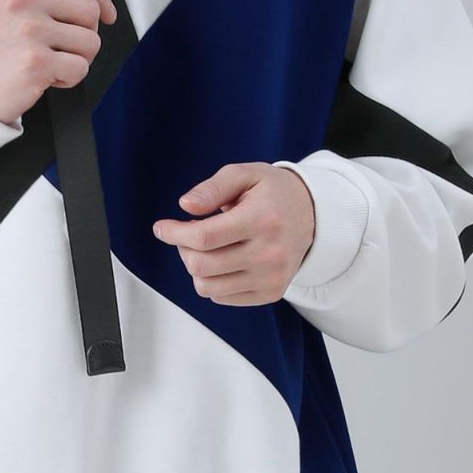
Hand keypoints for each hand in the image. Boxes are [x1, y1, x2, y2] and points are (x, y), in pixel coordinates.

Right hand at [0, 0, 116, 125]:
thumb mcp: (8, 1)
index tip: (107, 12)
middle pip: (89, 9)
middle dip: (85, 32)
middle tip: (61, 46)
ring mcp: (28, 30)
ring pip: (91, 40)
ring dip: (78, 57)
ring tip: (51, 61)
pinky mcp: (36, 61)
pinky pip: (80, 67)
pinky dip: (69, 78)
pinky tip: (47, 76)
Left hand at [151, 162, 315, 304]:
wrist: (311, 214)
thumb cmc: (272, 192)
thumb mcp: (243, 174)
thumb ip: (212, 188)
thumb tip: (186, 205)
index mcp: (262, 219)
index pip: (205, 237)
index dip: (175, 233)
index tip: (161, 228)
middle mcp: (269, 254)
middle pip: (202, 265)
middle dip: (183, 248)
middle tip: (188, 232)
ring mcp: (271, 277)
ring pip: (207, 286)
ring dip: (195, 266)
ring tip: (207, 245)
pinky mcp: (271, 293)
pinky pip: (222, 297)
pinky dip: (212, 280)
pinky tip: (223, 258)